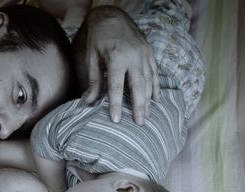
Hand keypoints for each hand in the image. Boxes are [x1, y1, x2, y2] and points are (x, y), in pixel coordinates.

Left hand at [76, 6, 159, 124]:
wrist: (111, 15)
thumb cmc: (97, 38)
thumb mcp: (91, 58)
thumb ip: (93, 80)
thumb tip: (88, 101)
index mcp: (116, 57)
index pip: (116, 86)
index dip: (116, 104)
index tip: (116, 119)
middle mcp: (133, 56)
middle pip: (138, 86)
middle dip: (139, 106)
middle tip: (139, 123)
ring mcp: (144, 53)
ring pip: (149, 80)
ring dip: (148, 100)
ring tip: (147, 115)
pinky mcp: (149, 52)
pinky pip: (154, 72)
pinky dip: (155, 87)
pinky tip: (155, 100)